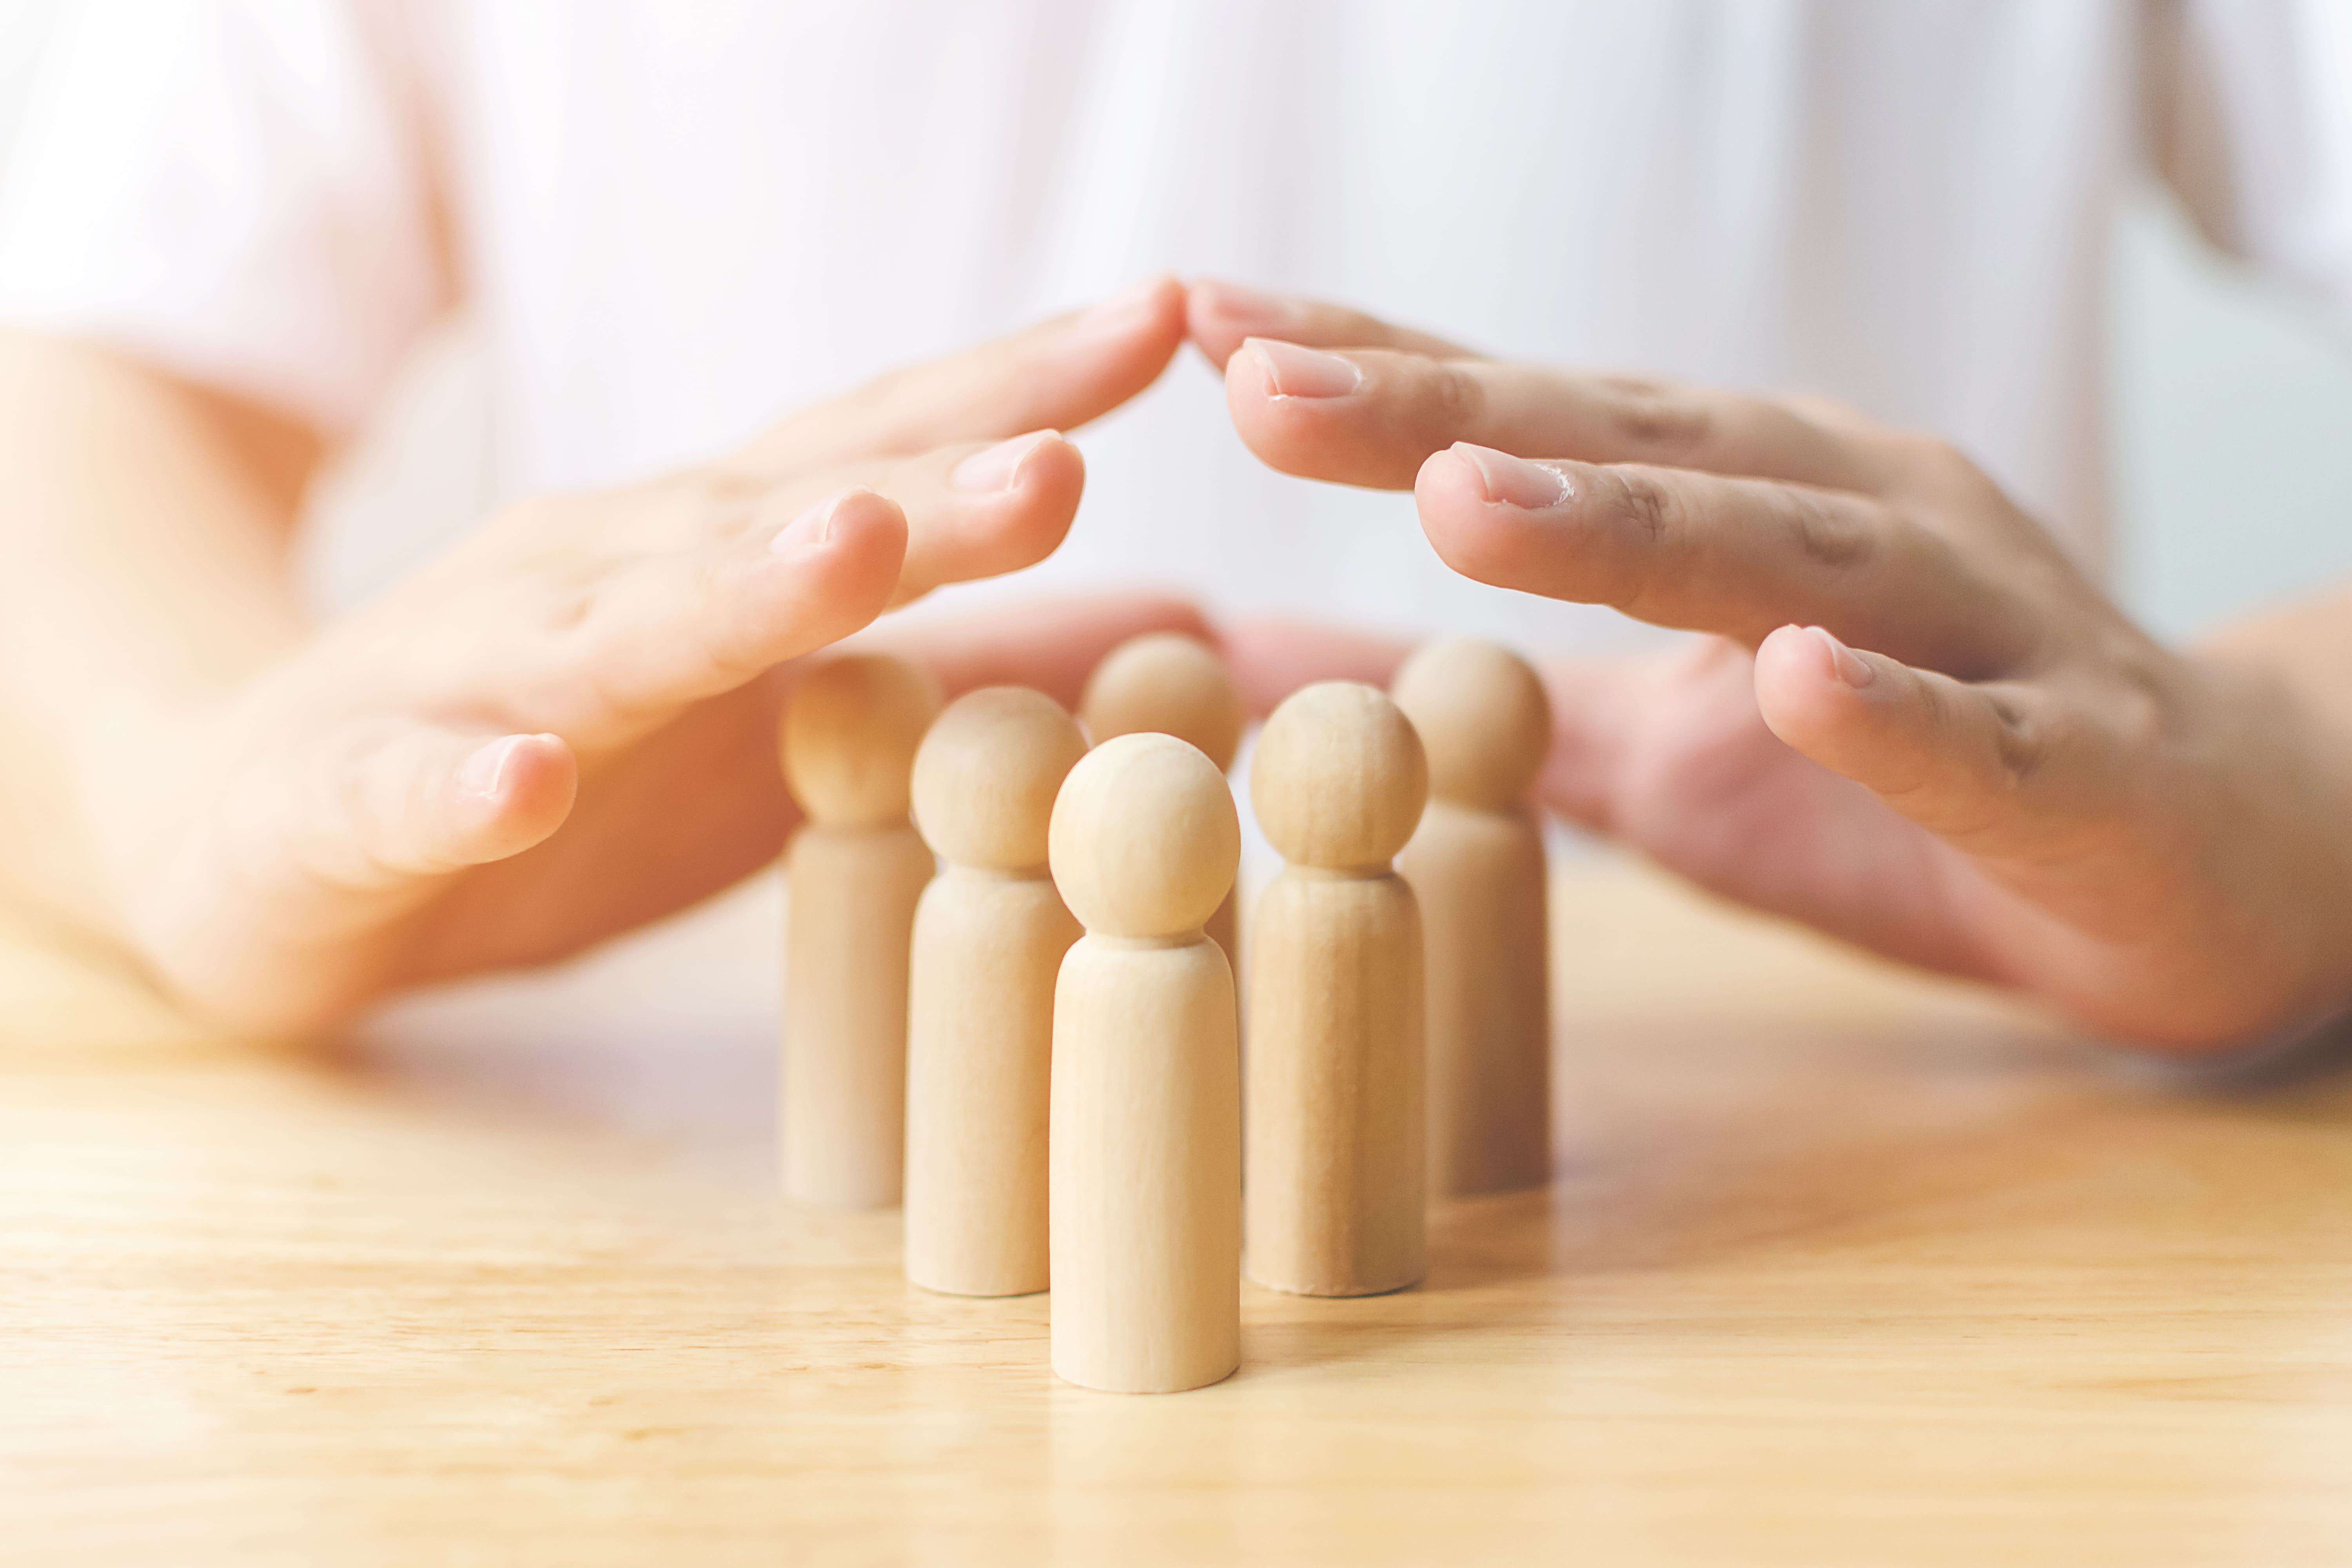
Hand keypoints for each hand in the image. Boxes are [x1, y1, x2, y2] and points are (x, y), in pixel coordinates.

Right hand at [101, 281, 1199, 1034]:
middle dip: (920, 497)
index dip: (1011, 391)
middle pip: (773, 529)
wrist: (259, 829)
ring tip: (846, 554)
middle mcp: (596, 584)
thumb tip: (1179, 632)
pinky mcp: (354, 797)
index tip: (1161, 325)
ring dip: (731, 593)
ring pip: (611, 633)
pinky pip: (416, 789)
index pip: (872, 453)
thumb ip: (960, 672)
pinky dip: (470, 783)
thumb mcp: (781, 727)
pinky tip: (526, 780)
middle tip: (1059, 464)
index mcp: (702, 560)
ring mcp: (471, 682)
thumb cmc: (561, 766)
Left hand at [1191, 281, 2351, 1051]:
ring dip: (1623, 524)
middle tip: (1260, 381)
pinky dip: (1878, 710)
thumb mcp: (1644, 747)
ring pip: (1781, 558)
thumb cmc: (1899, 774)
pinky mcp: (2066, 758)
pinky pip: (1966, 733)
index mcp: (1741, 498)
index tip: (1202, 325)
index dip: (1369, 373)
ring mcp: (1965, 624)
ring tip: (1465, 492)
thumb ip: (1472, 707)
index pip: (1529, 419)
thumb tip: (1251, 680)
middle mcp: (1844, 514)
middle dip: (1439, 413)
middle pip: (1622, 451)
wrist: (2186, 849)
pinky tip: (1793, 678)